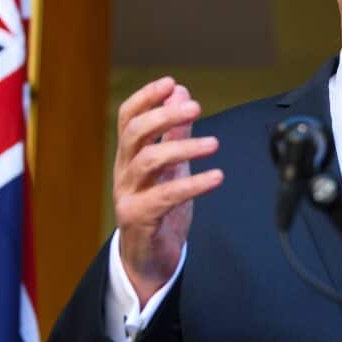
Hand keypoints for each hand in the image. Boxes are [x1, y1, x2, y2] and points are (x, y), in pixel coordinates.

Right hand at [113, 77, 222, 306]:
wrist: (148, 258)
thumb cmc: (159, 207)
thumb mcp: (171, 165)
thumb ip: (175, 131)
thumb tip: (180, 93)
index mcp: (130, 155)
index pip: (128, 118)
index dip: (147, 97)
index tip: (171, 83)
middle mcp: (125, 172)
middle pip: (135, 134)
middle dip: (164, 116)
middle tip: (195, 107)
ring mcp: (129, 195)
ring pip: (148, 162)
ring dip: (183, 148)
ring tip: (213, 144)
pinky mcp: (140, 218)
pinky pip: (164, 197)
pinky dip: (192, 185)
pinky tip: (216, 178)